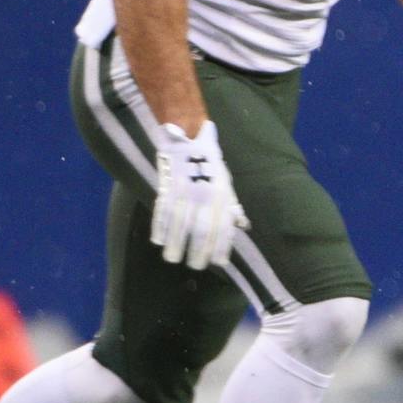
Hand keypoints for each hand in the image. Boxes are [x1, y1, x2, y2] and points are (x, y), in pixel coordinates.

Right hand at [151, 121, 246, 269]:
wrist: (188, 137)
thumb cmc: (209, 163)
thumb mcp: (225, 182)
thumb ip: (231, 205)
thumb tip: (243, 225)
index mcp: (222, 195)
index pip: (223, 226)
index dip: (221, 246)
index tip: (219, 263)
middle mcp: (205, 195)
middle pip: (201, 230)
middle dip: (198, 251)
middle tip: (195, 266)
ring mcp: (185, 192)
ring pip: (180, 225)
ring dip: (176, 245)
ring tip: (173, 259)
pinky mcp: (167, 187)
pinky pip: (163, 212)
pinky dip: (160, 228)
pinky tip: (159, 241)